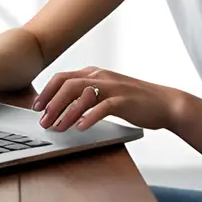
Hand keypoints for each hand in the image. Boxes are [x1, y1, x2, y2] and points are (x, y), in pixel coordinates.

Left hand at [32, 66, 187, 132]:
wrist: (165, 103)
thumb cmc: (134, 100)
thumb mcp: (107, 92)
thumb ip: (88, 95)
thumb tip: (64, 108)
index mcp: (95, 73)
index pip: (62, 77)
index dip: (46, 92)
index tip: (36, 107)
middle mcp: (101, 76)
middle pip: (68, 85)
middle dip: (51, 103)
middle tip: (43, 121)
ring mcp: (113, 87)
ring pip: (82, 95)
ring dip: (66, 112)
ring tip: (58, 127)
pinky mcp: (124, 101)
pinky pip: (103, 107)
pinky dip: (90, 117)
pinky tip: (82, 128)